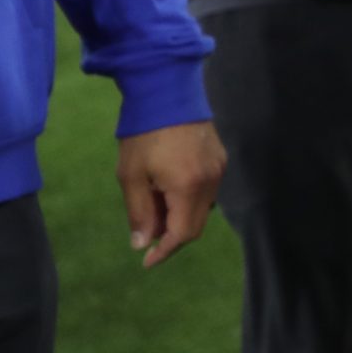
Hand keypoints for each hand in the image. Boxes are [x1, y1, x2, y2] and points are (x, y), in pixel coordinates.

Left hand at [117, 119, 224, 267]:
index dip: (165, 251)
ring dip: (180, 217)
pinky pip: (207, 190)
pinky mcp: (220, 157)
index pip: (183, 233)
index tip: (146, 261)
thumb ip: (139, 213)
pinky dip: (188, 200)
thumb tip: (142, 243)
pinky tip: (168, 189)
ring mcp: (219, 168)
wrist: (167, 91)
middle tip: (146, 234)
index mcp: (188, 186)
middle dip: (171, 236)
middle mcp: (211, 180)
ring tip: (153, 206)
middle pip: (196, 224)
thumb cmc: (143, 135)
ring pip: (203, 208)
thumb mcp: (131, 176)